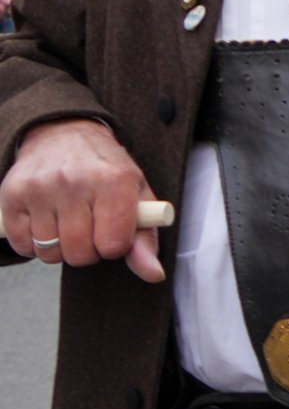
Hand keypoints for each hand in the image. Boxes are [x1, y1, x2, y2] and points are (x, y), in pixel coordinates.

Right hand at [1, 119, 162, 281]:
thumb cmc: (106, 170)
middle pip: (79, 254)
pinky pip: (22, 245)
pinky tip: (46, 222)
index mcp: (114, 180)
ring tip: (68, 222)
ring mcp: (41, 186)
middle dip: (87, 250)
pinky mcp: (13, 194)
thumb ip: (146, 238)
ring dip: (60, 247)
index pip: (112, 246)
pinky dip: (34, 243)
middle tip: (90, 227)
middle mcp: (76, 180)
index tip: (112, 230)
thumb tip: (153, 274)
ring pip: (49, 253)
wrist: (65, 134)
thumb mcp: (136, 195)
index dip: (114, 245)